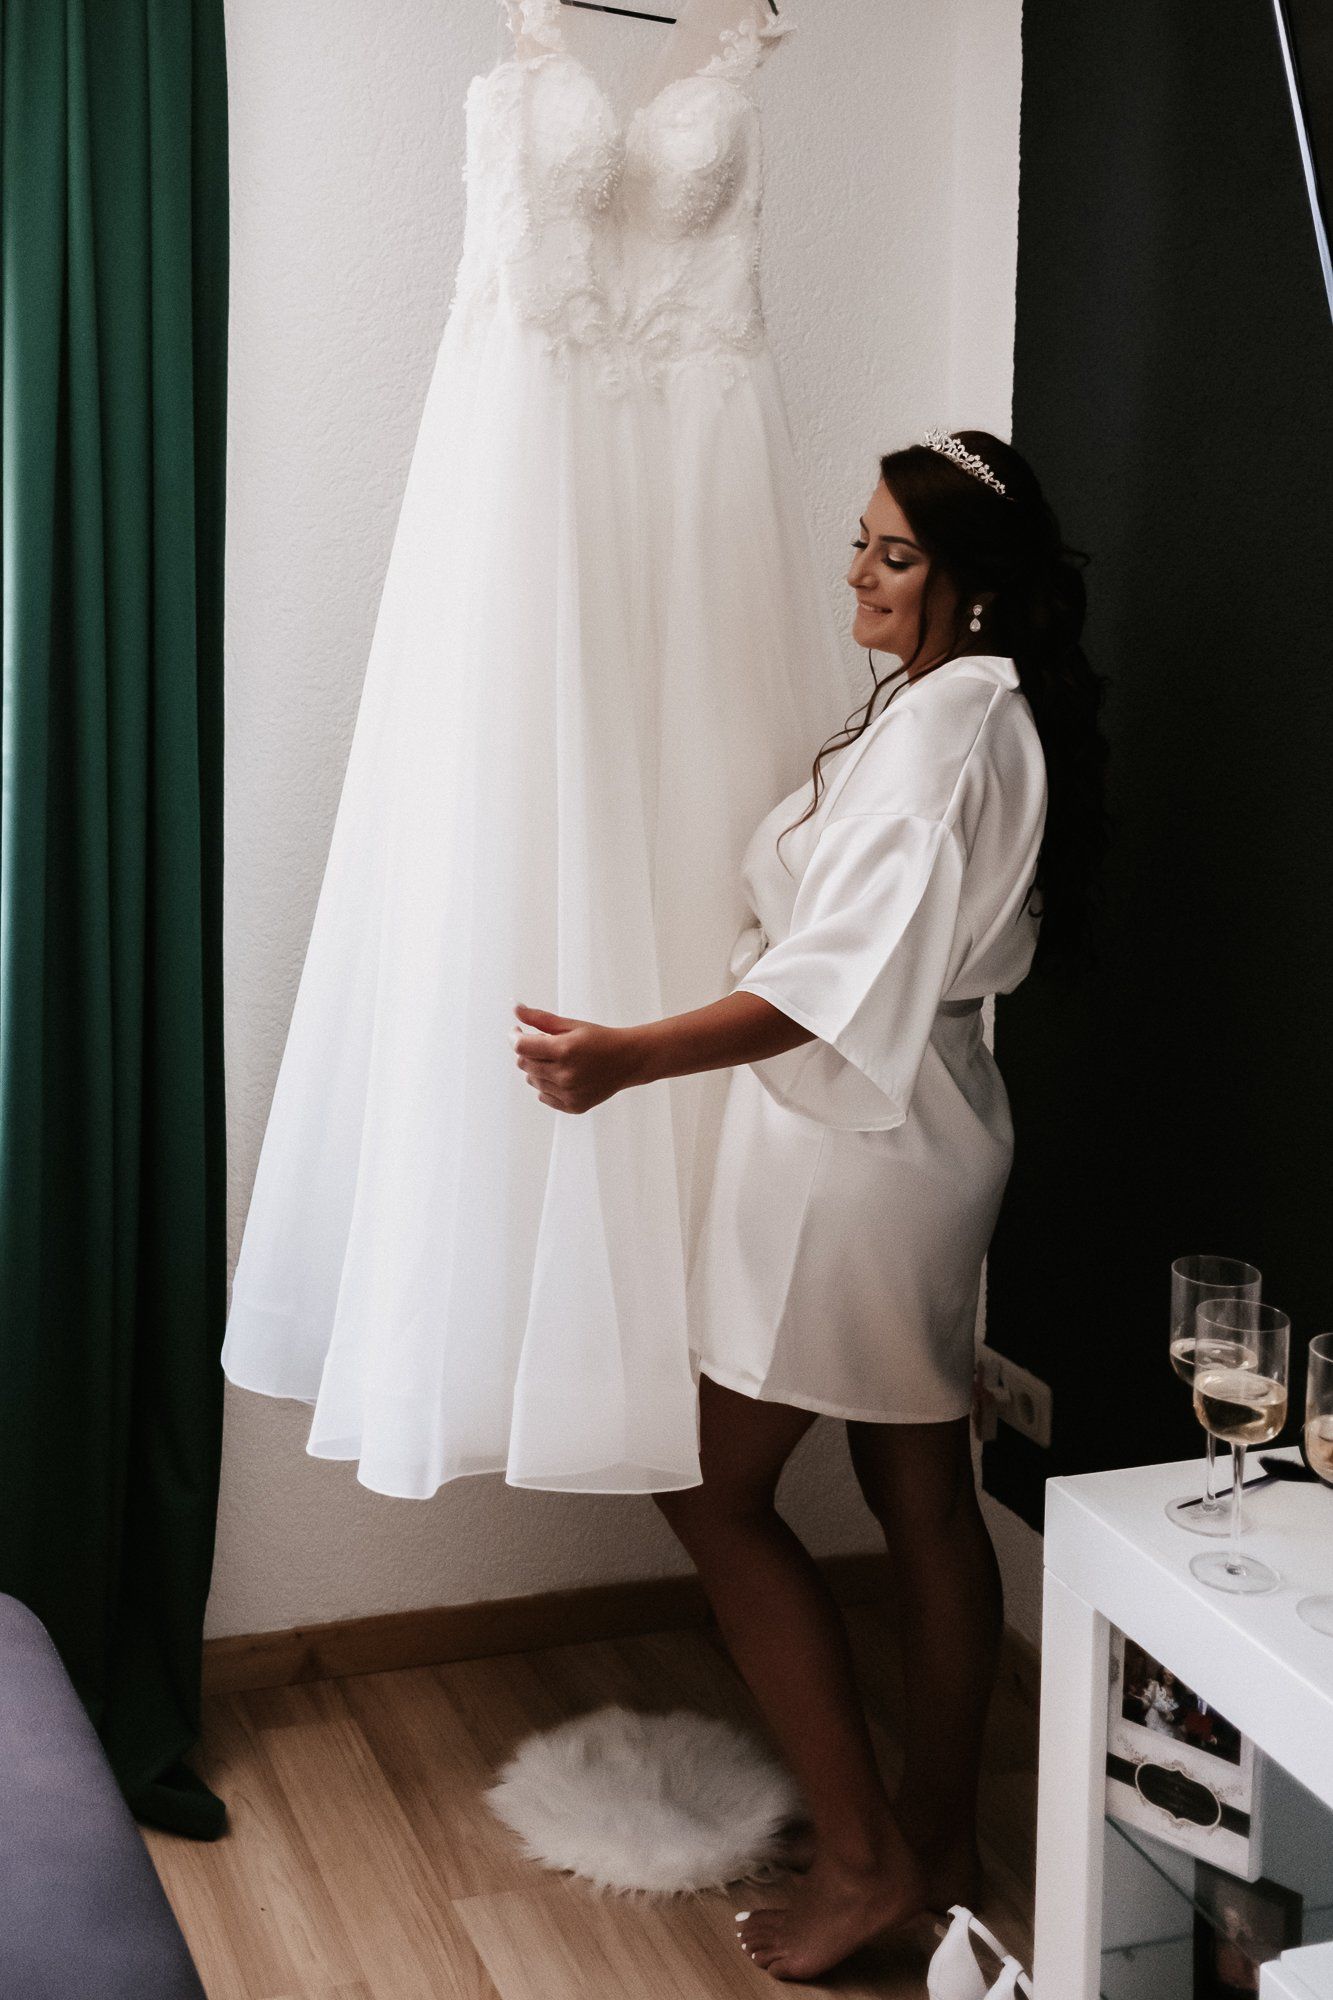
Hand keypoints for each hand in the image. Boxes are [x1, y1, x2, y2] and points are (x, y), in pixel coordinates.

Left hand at [512, 1002, 646, 1113]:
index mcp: (564, 1050)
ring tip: (557, 1060)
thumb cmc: (600, 1039)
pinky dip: (546, 1085)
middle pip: (524, 1064)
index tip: (517, 1031)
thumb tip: (515, 1008)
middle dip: (527, 1051)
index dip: (514, 1037)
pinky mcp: (573, 1106)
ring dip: (537, 1068)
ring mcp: (569, 1093)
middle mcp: (565, 1074)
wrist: (628, 1060)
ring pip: (532, 1080)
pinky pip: (543, 1096)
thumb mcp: (572, 1025)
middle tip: (543, 1044)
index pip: (521, 1047)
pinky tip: (562, 1075)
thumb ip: (541, 1019)